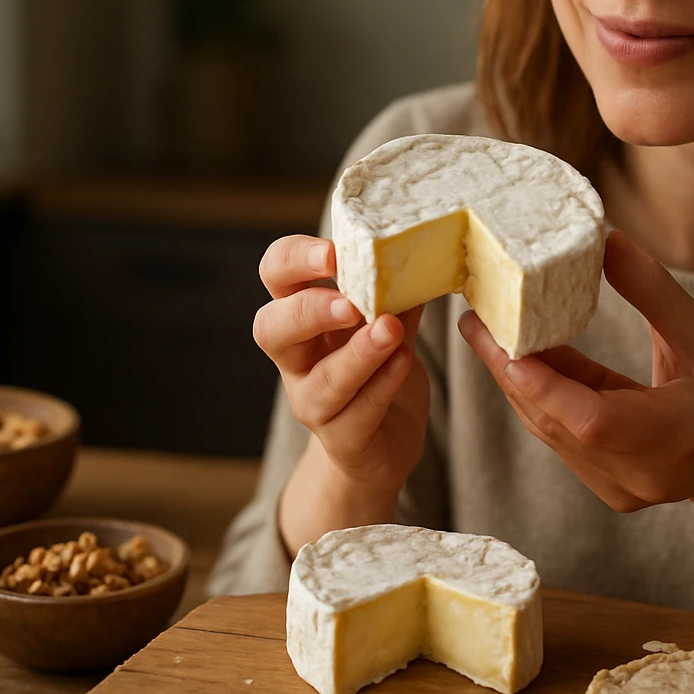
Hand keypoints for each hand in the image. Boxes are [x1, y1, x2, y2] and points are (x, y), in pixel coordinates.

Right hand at [253, 235, 428, 496]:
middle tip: (350, 301)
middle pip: (271, 329)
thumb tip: (422, 249)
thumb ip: (398, 292)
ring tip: (390, 329)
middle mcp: (296, 359)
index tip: (332, 250)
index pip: (275, 276)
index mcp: (301, 317)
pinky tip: (404, 361)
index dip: (294, 260)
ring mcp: (313, 402)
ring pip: (322, 380)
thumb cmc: (381, 370)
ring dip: (357, 353)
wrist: (386, 443)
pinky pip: (357, 413)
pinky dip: (382, 384)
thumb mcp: (390, 322)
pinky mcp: (343, 439)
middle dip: (308, 311)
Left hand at [461, 230, 693, 627]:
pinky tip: (520, 356)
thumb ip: (656, 294)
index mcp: (674, 436)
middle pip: (559, 423)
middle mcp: (640, 472)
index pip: (596, 421)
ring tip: (486, 328)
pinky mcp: (606, 487)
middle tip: (477, 318)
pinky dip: (540, 396)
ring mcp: (619, 487)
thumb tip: (606, 241)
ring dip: (518, 380)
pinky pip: (560, 437)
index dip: (548, 386)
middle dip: (512, 369)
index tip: (509, 347)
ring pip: (551, 430)